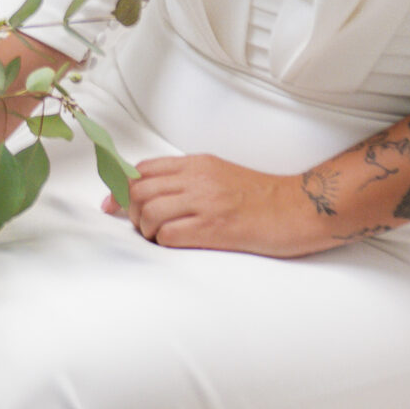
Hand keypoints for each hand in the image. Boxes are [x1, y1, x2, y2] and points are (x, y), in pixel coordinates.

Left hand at [103, 152, 334, 257]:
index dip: (121, 186)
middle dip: (130, 212)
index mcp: (198, 164)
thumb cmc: (262, 198)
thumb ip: (189, 180)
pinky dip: (164, 243)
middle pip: (139, 190)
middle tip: (141, 227)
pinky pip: (170, 235)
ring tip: (160, 238)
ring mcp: (206, 202)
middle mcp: (197, 179)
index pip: (144, 168)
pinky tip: (176, 245)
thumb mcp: (221, 176)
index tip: (112, 202)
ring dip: (146, 230)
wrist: (298, 208)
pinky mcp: (214, 228)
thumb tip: (153, 193)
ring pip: (149, 212)